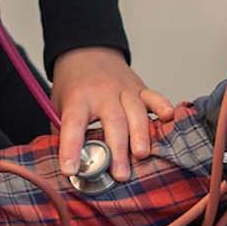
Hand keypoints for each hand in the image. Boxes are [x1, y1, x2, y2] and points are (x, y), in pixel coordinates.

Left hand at [52, 47, 174, 182]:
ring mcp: (124, 89)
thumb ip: (63, 134)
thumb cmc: (74, 83)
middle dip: (117, 150)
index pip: (73, 125)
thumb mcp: (58, 105)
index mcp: (78, 98)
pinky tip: (168, 119)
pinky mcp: (139, 87)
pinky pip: (154, 97)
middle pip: (113, 121)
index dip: (71, 148)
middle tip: (119, 174)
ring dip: (140, 134)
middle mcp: (103, 93)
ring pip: (136, 111)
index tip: (70, 169)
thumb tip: (69, 167)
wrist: (86, 50)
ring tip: (141, 155)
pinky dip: (163, 107)